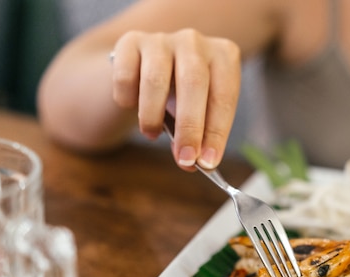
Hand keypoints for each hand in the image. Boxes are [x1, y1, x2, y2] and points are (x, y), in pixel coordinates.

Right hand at [111, 29, 240, 170]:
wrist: (145, 68)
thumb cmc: (181, 95)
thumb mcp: (198, 114)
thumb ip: (198, 137)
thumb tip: (192, 163)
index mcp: (223, 56)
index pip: (224, 97)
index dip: (216, 132)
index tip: (207, 161)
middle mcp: (195, 42)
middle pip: (194, 83)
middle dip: (190, 127)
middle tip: (185, 158)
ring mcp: (162, 39)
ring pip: (156, 79)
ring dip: (152, 116)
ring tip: (151, 134)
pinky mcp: (129, 42)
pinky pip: (125, 75)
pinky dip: (127, 99)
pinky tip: (131, 106)